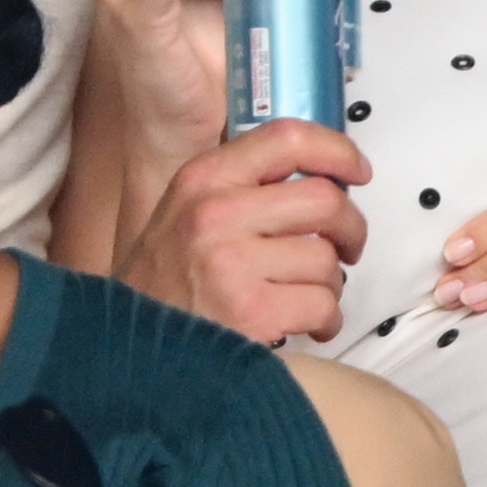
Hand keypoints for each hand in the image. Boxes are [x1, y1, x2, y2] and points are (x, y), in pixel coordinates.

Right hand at [116, 118, 370, 342]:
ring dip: (331, 284)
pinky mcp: (250, 312)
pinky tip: (308, 325)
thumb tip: (319, 176)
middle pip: (324, 199)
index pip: (288, 138)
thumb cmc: (164, 282)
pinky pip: (322, 304)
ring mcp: (232, 263)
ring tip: (308, 296)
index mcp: (204, 178)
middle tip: (346, 247)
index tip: (357, 171)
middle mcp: (216, 212)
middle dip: (350, 228)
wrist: (129, 348)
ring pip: (326, 259)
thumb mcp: (185, 210)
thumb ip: (240, 186)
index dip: (337, 151)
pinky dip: (326, 319)